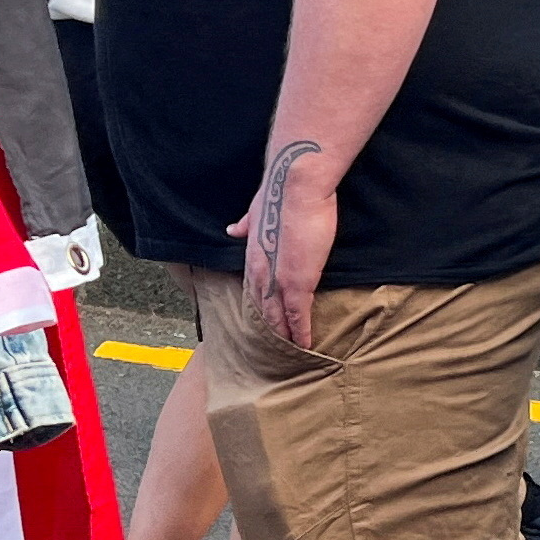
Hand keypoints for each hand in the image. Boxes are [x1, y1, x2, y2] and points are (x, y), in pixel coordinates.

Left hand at [228, 141, 335, 348]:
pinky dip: (301, 332)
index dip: (260, 309)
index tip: (265, 324)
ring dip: (284, 337)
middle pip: (263, 310)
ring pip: (278, 317)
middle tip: (275, 351)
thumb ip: (246, 223)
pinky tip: (305, 345)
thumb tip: (233, 229)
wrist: (295, 185)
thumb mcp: (256, 210)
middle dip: (270, 331)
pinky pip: (298, 315)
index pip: (254, 291)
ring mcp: (277, 279)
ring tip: (291, 354)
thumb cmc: (282, 192)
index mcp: (252, 256)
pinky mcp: (298, 282)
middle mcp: (260, 272)